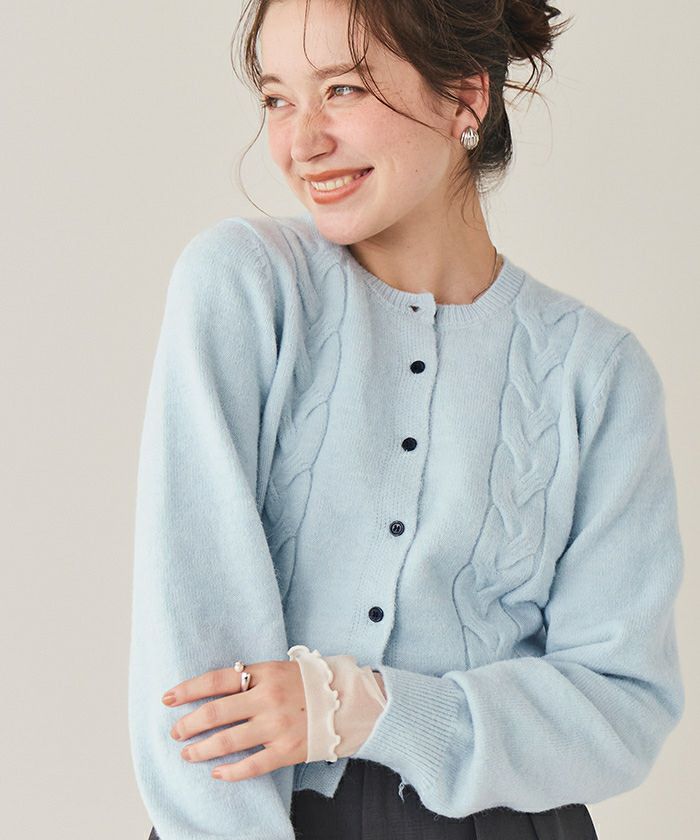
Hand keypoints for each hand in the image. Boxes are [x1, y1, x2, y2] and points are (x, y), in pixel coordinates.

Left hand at [161, 660, 306, 781]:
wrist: (347, 701)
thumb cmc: (309, 683)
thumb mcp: (279, 669)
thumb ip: (251, 678)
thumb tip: (214, 689)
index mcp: (265, 673)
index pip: (217, 680)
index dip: (189, 689)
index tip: (169, 699)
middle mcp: (268, 698)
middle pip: (216, 712)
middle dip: (189, 724)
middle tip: (175, 732)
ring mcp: (277, 726)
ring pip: (228, 741)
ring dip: (202, 749)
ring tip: (188, 754)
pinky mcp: (287, 751)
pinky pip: (251, 766)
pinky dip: (230, 772)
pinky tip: (217, 773)